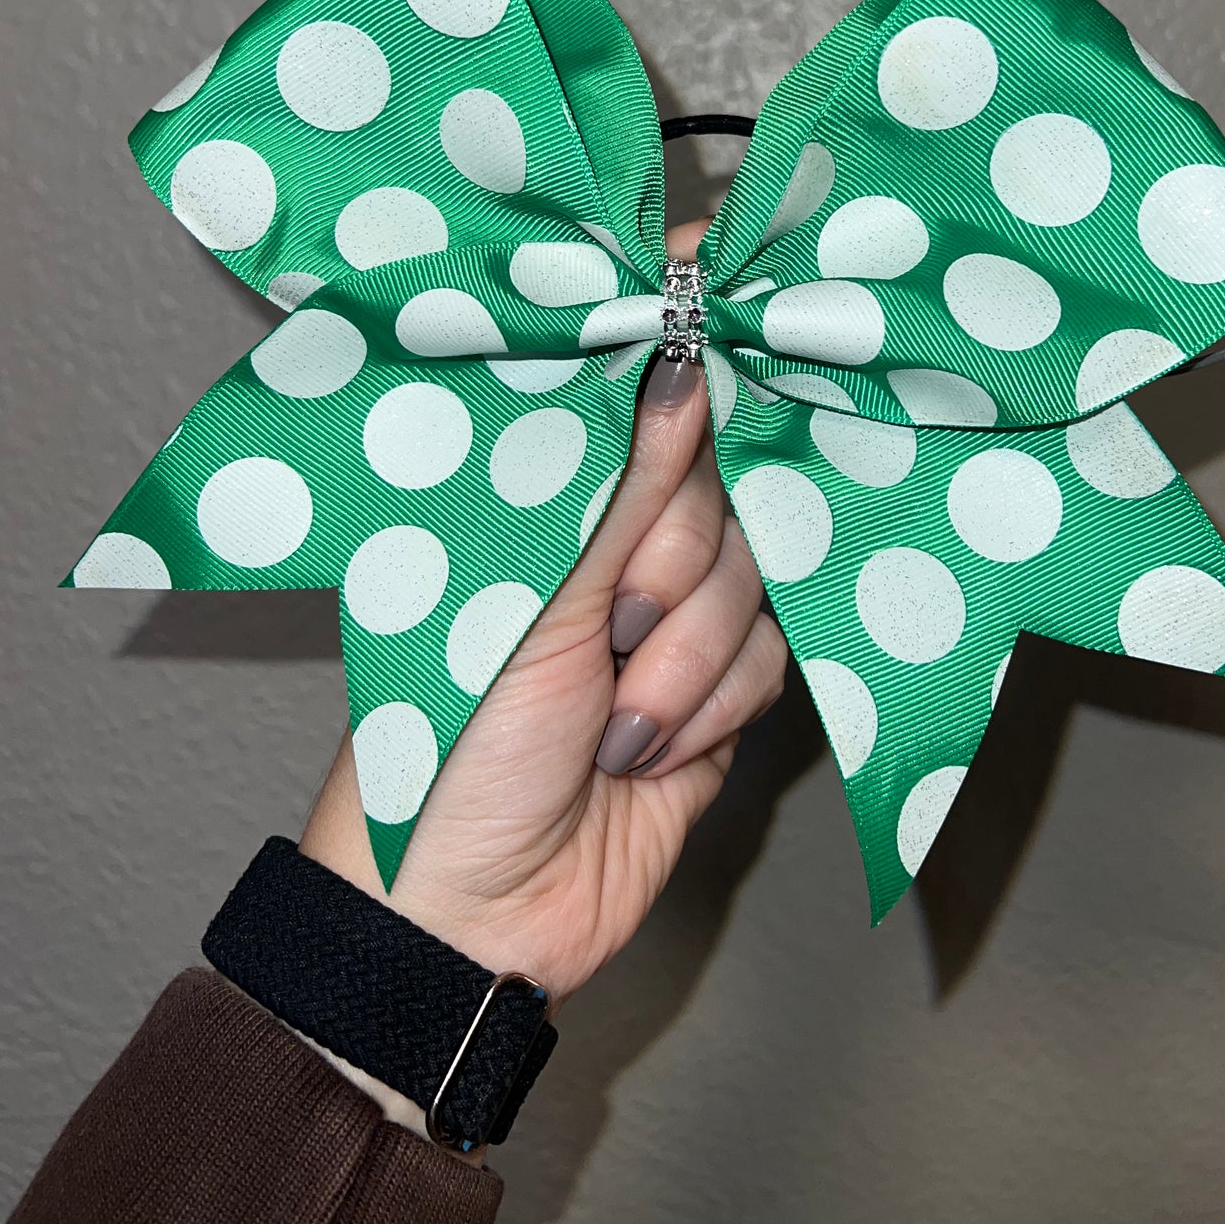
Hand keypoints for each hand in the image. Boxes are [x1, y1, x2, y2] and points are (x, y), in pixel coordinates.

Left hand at [301, 220, 785, 1005]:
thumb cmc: (454, 747)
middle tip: (613, 623)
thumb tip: (681, 353)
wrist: (469, 921)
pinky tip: (649, 753)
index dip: (688, 344)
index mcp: (550, 501)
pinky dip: (715, 708)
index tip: (728, 302)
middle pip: (725, 486)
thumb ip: (622, 481)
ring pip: (757, 578)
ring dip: (693, 657)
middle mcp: (617, 545)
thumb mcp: (532, 599)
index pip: (640, 390)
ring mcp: (674, 620)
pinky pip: (771, 660)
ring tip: (615, 717)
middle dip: (683, 560)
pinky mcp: (718, 696)